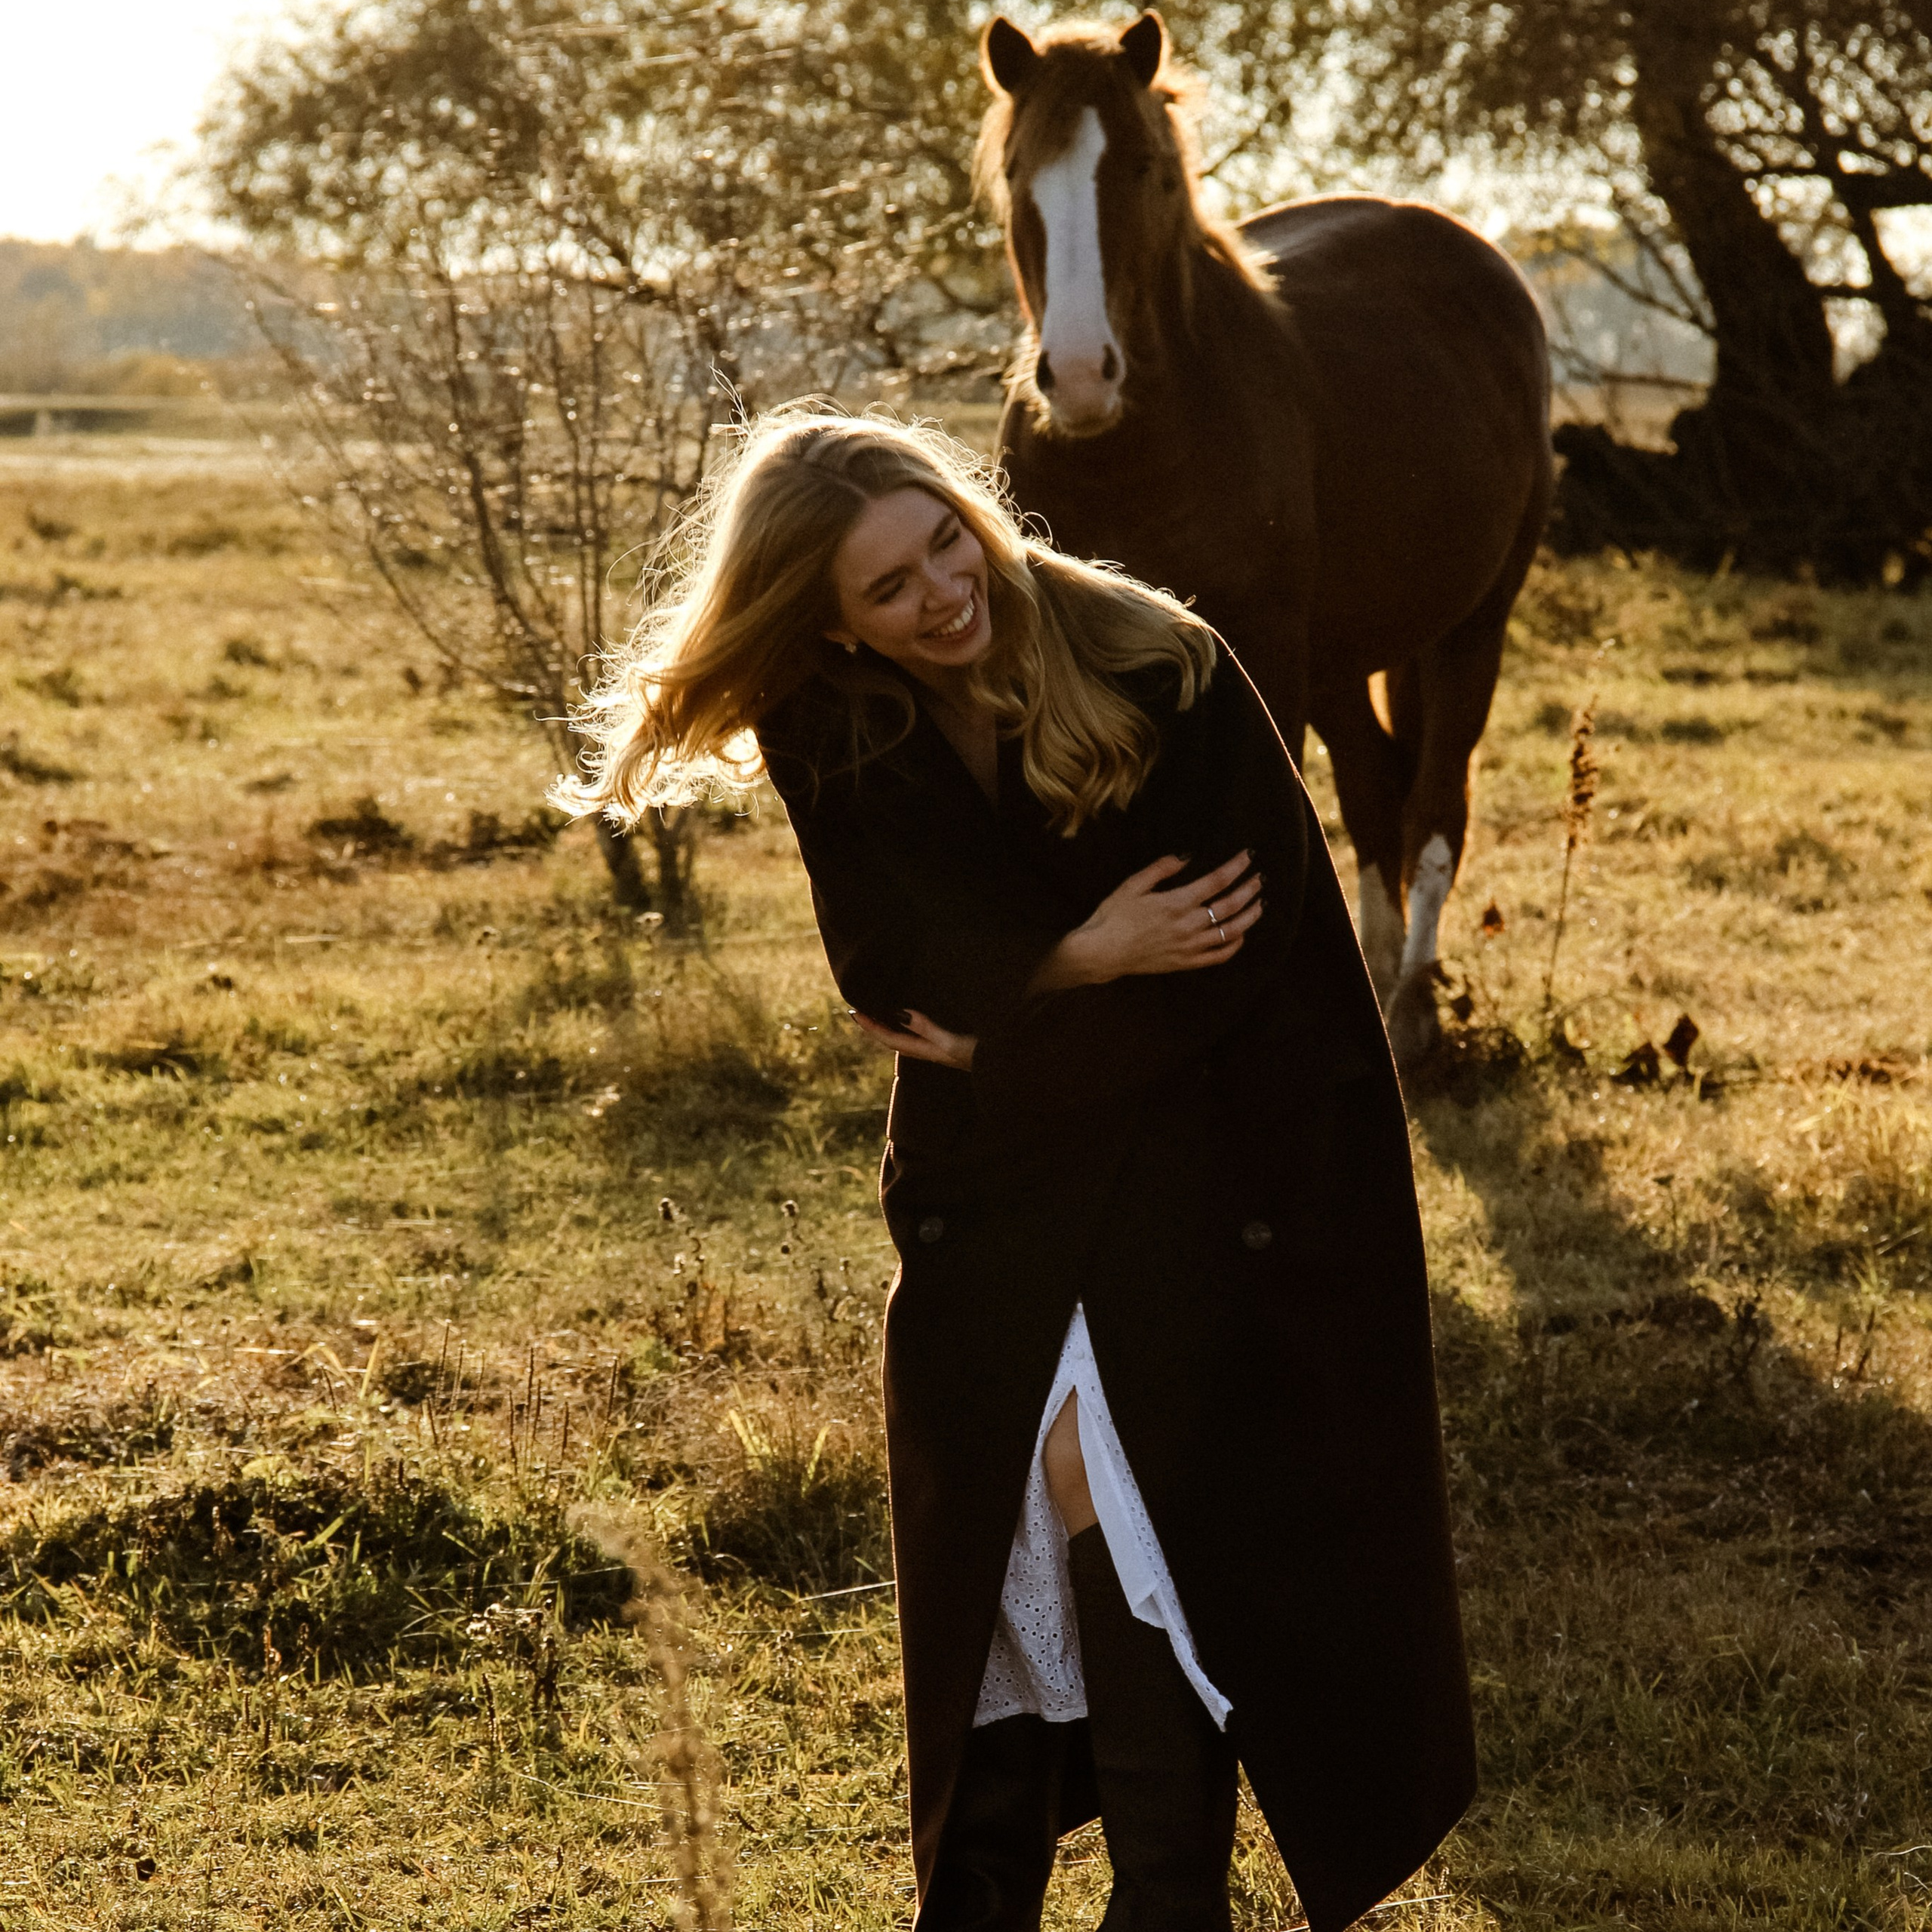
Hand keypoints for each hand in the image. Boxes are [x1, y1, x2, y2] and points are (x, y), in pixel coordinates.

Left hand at [852, 1008, 976, 1070]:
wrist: (1011, 1069)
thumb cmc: (984, 1056)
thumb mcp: (953, 1042)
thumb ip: (927, 1028)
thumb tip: (899, 1013)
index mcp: (928, 1051)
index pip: (891, 1038)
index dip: (871, 1027)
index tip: (853, 1012)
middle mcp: (932, 1051)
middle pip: (896, 1039)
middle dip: (877, 1026)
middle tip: (860, 1010)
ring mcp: (943, 1049)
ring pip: (909, 1037)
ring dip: (893, 1025)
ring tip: (881, 1011)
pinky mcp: (953, 1044)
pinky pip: (923, 1034)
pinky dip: (911, 1024)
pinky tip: (915, 1017)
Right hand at [1041, 848, 1261, 988]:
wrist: (1102, 952)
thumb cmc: (1113, 916)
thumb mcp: (1133, 884)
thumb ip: (1161, 869)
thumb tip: (1186, 857)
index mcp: (1176, 902)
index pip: (1217, 881)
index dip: (1236, 867)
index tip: (1247, 856)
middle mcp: (1188, 925)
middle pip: (1230, 905)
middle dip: (1249, 889)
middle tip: (1259, 878)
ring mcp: (1189, 946)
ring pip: (1231, 931)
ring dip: (1250, 916)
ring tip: (1260, 904)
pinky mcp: (1185, 962)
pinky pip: (1218, 956)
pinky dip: (1234, 945)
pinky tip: (1241, 935)